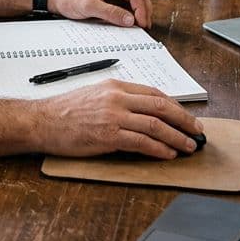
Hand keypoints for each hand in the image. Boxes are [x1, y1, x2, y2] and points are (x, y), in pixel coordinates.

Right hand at [34, 80, 201, 159]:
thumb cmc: (65, 111)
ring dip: (176, 137)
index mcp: (115, 86)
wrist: (43, 121)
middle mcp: (117, 98)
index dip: (174, 106)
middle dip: (183, 119)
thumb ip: (118, 100)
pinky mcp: (108, 136)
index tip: (185, 116)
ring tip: (188, 146)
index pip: (153, 93)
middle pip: (160, 106)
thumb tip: (142, 113)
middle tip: (197, 130)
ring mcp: (113, 116)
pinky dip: (159, 149)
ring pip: (155, 125)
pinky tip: (168, 154)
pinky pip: (141, 142)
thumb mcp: (94, 95)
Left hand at [47, 0, 151, 27]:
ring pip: (134, 0)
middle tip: (145, 26)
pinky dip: (130, 15)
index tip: (142, 22)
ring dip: (139, 12)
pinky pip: (125, 6)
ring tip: (140, 27)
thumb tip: (130, 20)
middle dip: (144, 10)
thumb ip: (110, 12)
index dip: (141, 8)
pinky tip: (130, 24)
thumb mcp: (89, 6)